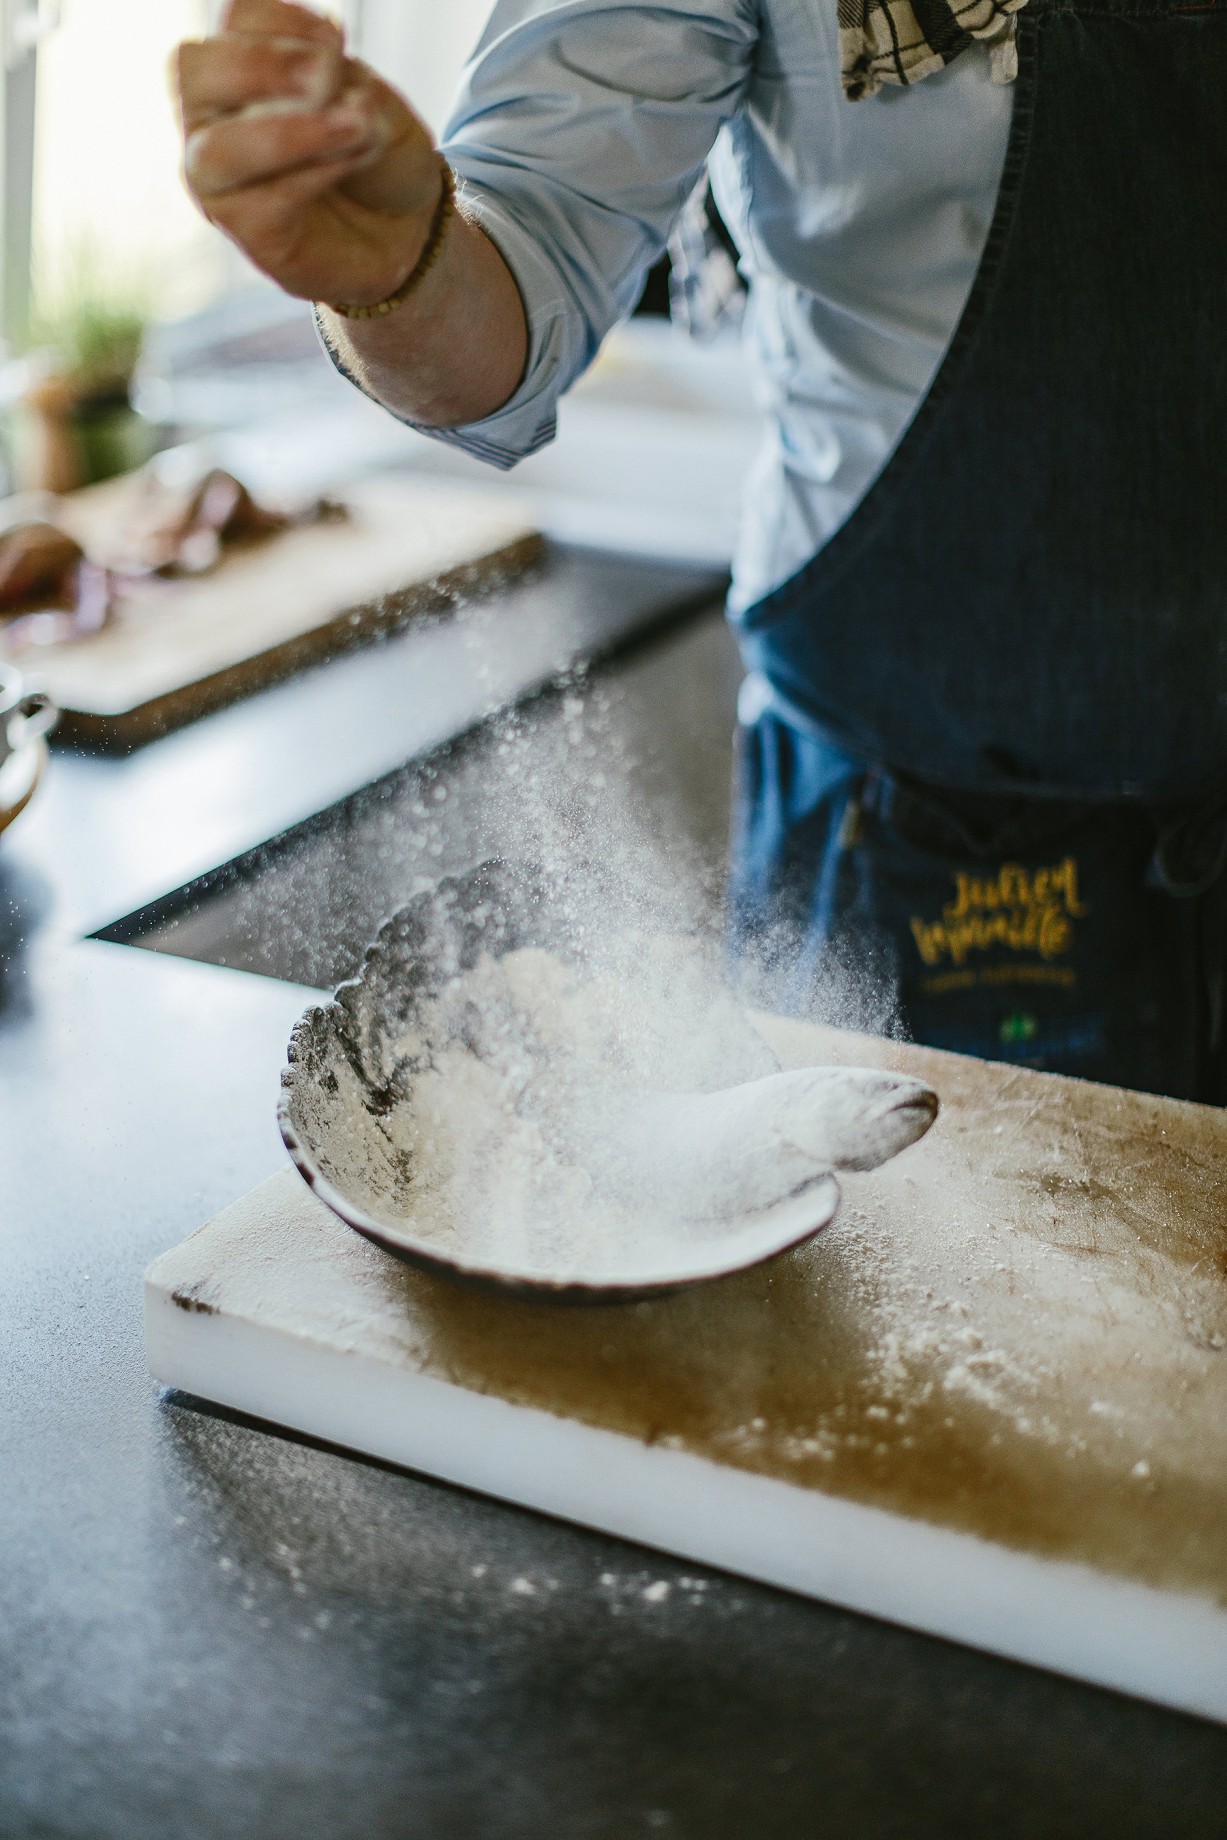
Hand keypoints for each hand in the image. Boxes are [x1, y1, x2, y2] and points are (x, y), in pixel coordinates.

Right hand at [175, 0, 441, 306]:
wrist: (407, 227)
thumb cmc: (378, 154)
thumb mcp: (370, 97)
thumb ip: (339, 82)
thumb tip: (321, 85)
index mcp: (237, 66)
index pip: (232, 22)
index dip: (285, 21)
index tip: (338, 41)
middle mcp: (210, 119)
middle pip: (191, 71)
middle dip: (260, 66)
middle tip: (327, 77)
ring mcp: (220, 183)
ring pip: (215, 151)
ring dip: (288, 133)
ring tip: (353, 126)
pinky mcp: (249, 235)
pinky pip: (261, 205)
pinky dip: (312, 176)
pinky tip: (351, 162)